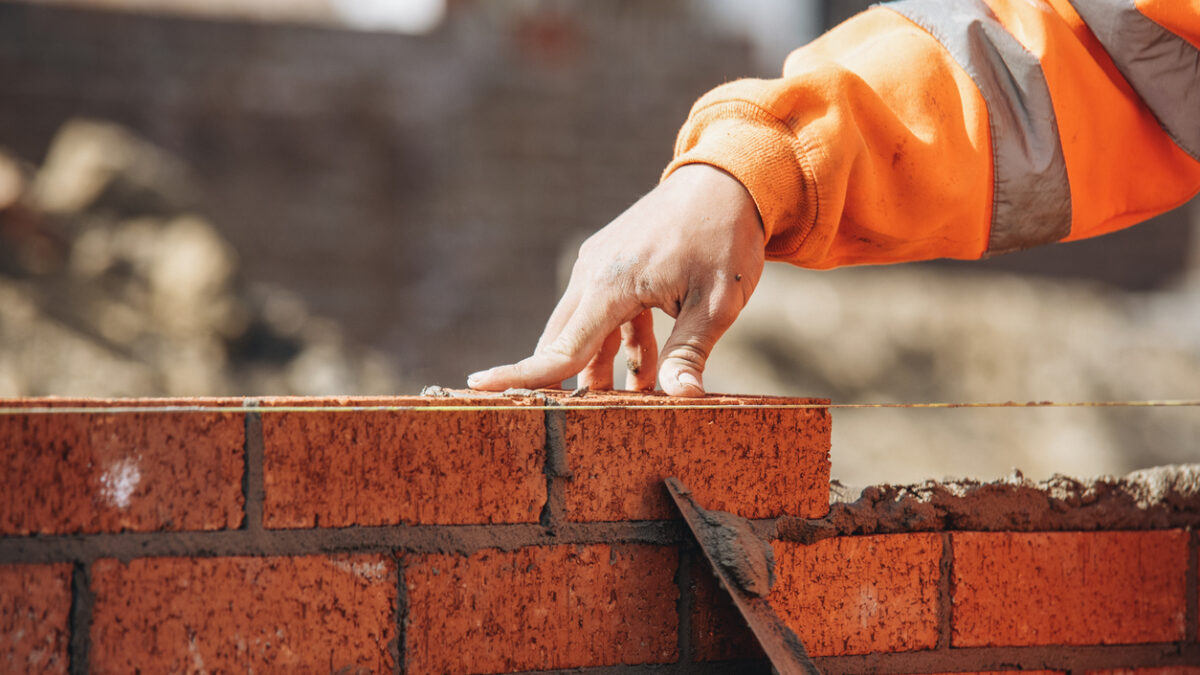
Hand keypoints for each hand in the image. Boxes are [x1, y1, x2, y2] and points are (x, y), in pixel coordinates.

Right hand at [468, 164, 764, 395]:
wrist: (726, 180)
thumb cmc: (724, 238)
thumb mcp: (718, 301)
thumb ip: (690, 352)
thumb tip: (682, 398)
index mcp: (611, 285)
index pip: (561, 348)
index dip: (521, 375)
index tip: (478, 387)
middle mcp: (593, 274)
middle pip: (564, 342)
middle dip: (568, 384)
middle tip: (576, 426)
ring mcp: (599, 265)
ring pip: (583, 329)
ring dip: (601, 366)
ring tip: (632, 401)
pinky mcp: (612, 262)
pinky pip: (601, 312)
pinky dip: (616, 342)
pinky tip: (644, 370)